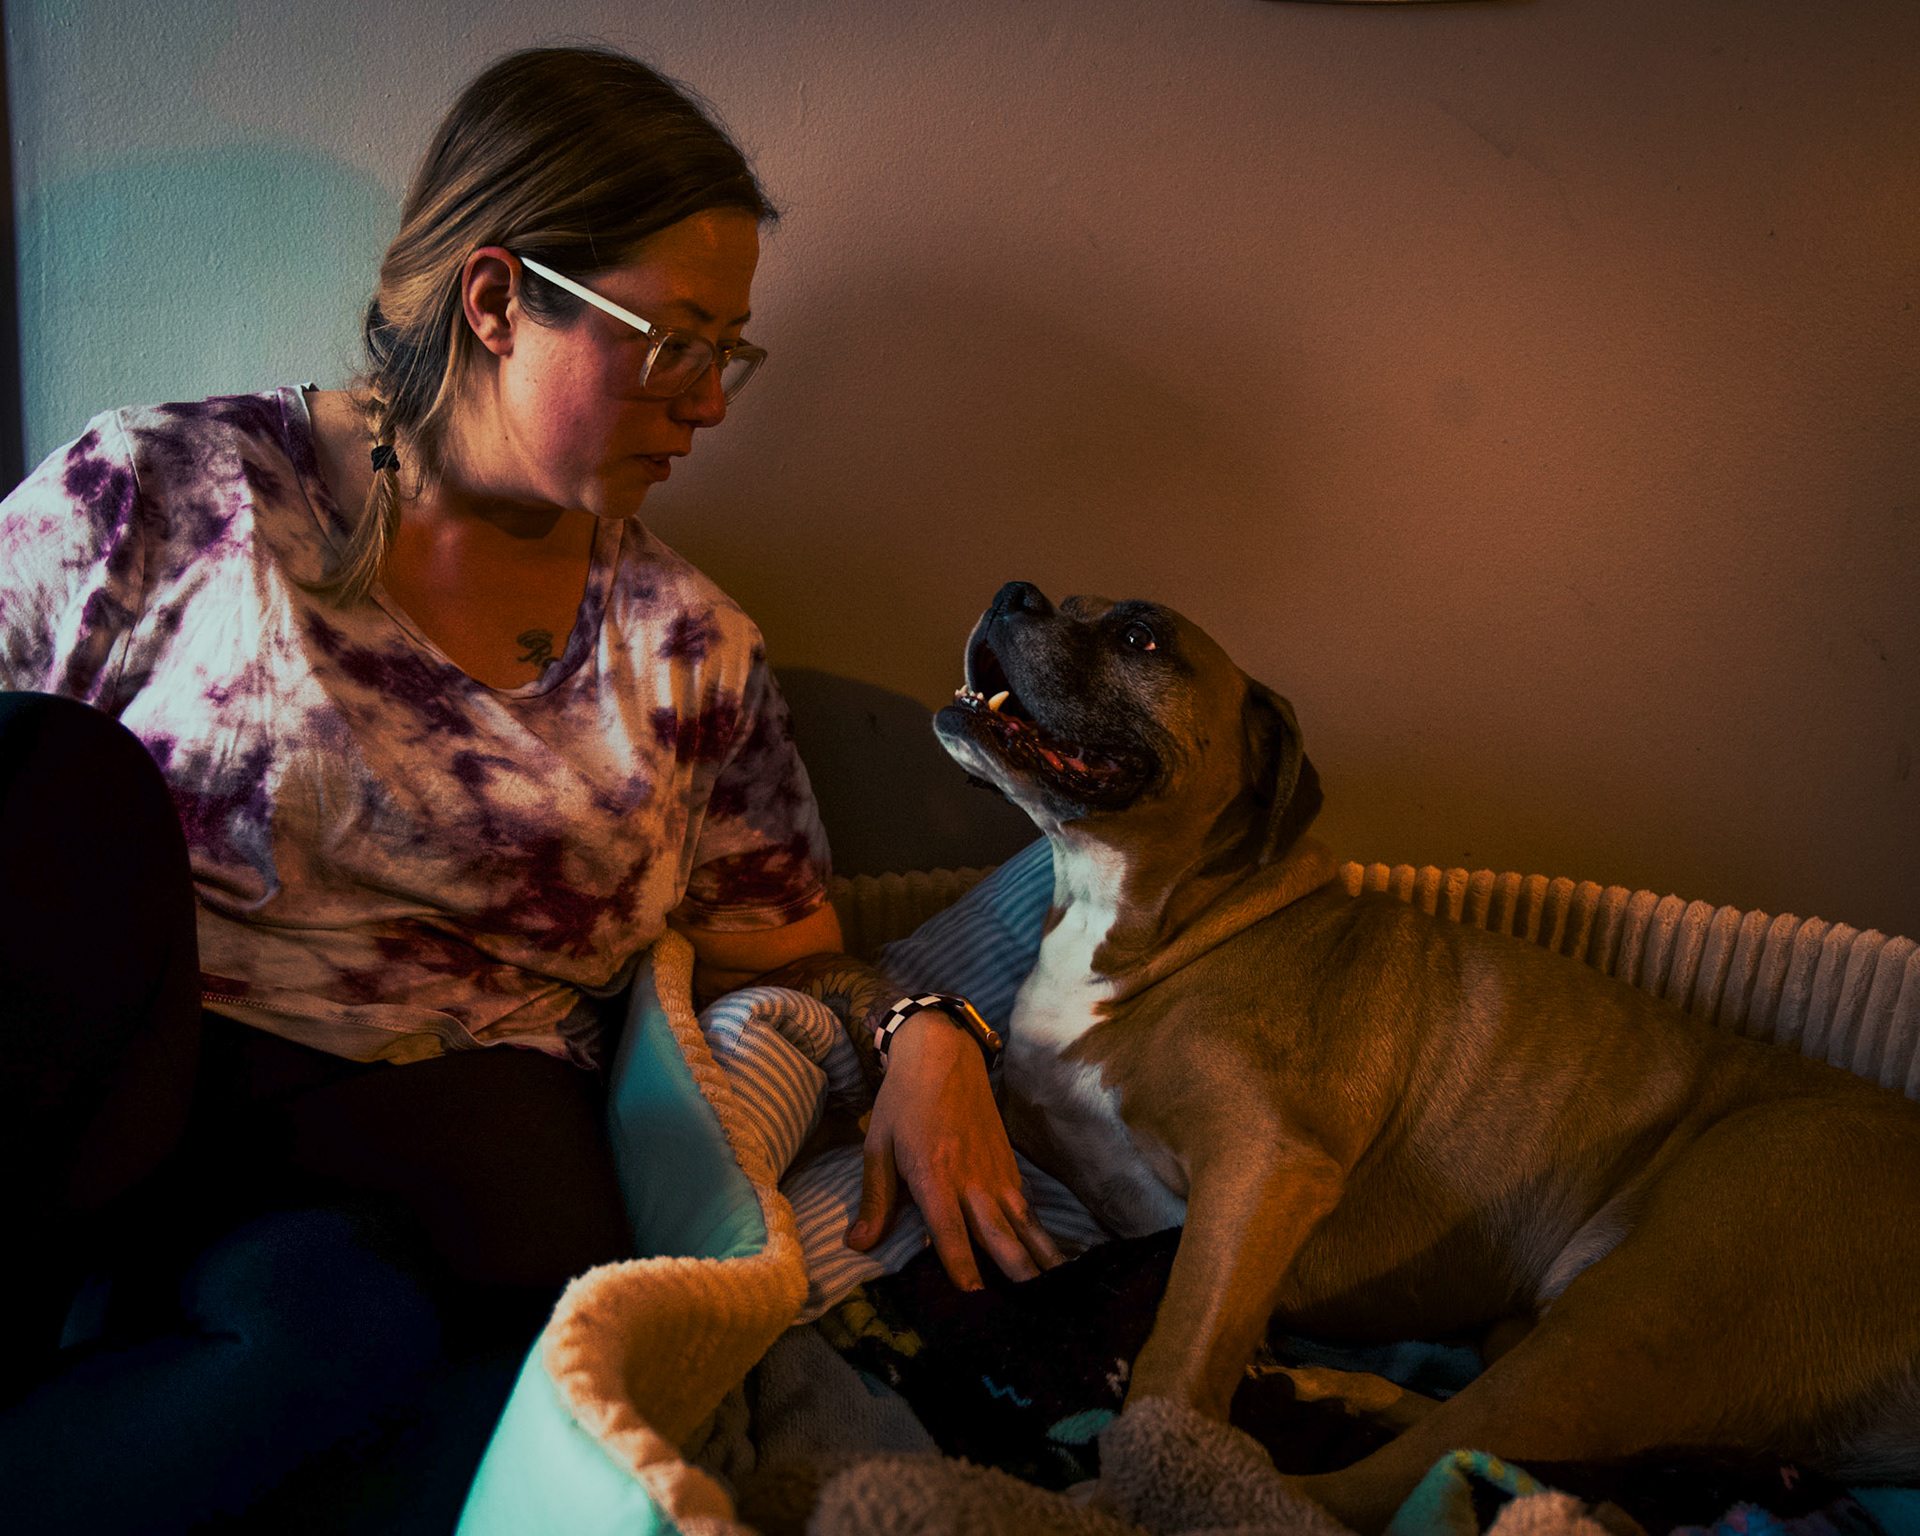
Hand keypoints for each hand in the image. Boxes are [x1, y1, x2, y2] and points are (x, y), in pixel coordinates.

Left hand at [845, 1011, 1065, 1288]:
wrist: (943, 1055)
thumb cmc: (903, 1101)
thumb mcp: (877, 1146)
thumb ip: (874, 1199)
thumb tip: (857, 1245)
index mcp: (934, 1176)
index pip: (950, 1232)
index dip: (962, 1267)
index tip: (973, 1299)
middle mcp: (971, 1180)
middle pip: (998, 1235)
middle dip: (1014, 1273)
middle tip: (1030, 1309)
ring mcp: (995, 1173)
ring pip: (1023, 1224)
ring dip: (1039, 1258)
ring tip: (1056, 1289)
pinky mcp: (1008, 1165)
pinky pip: (1027, 1207)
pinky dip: (1040, 1233)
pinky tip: (1052, 1256)